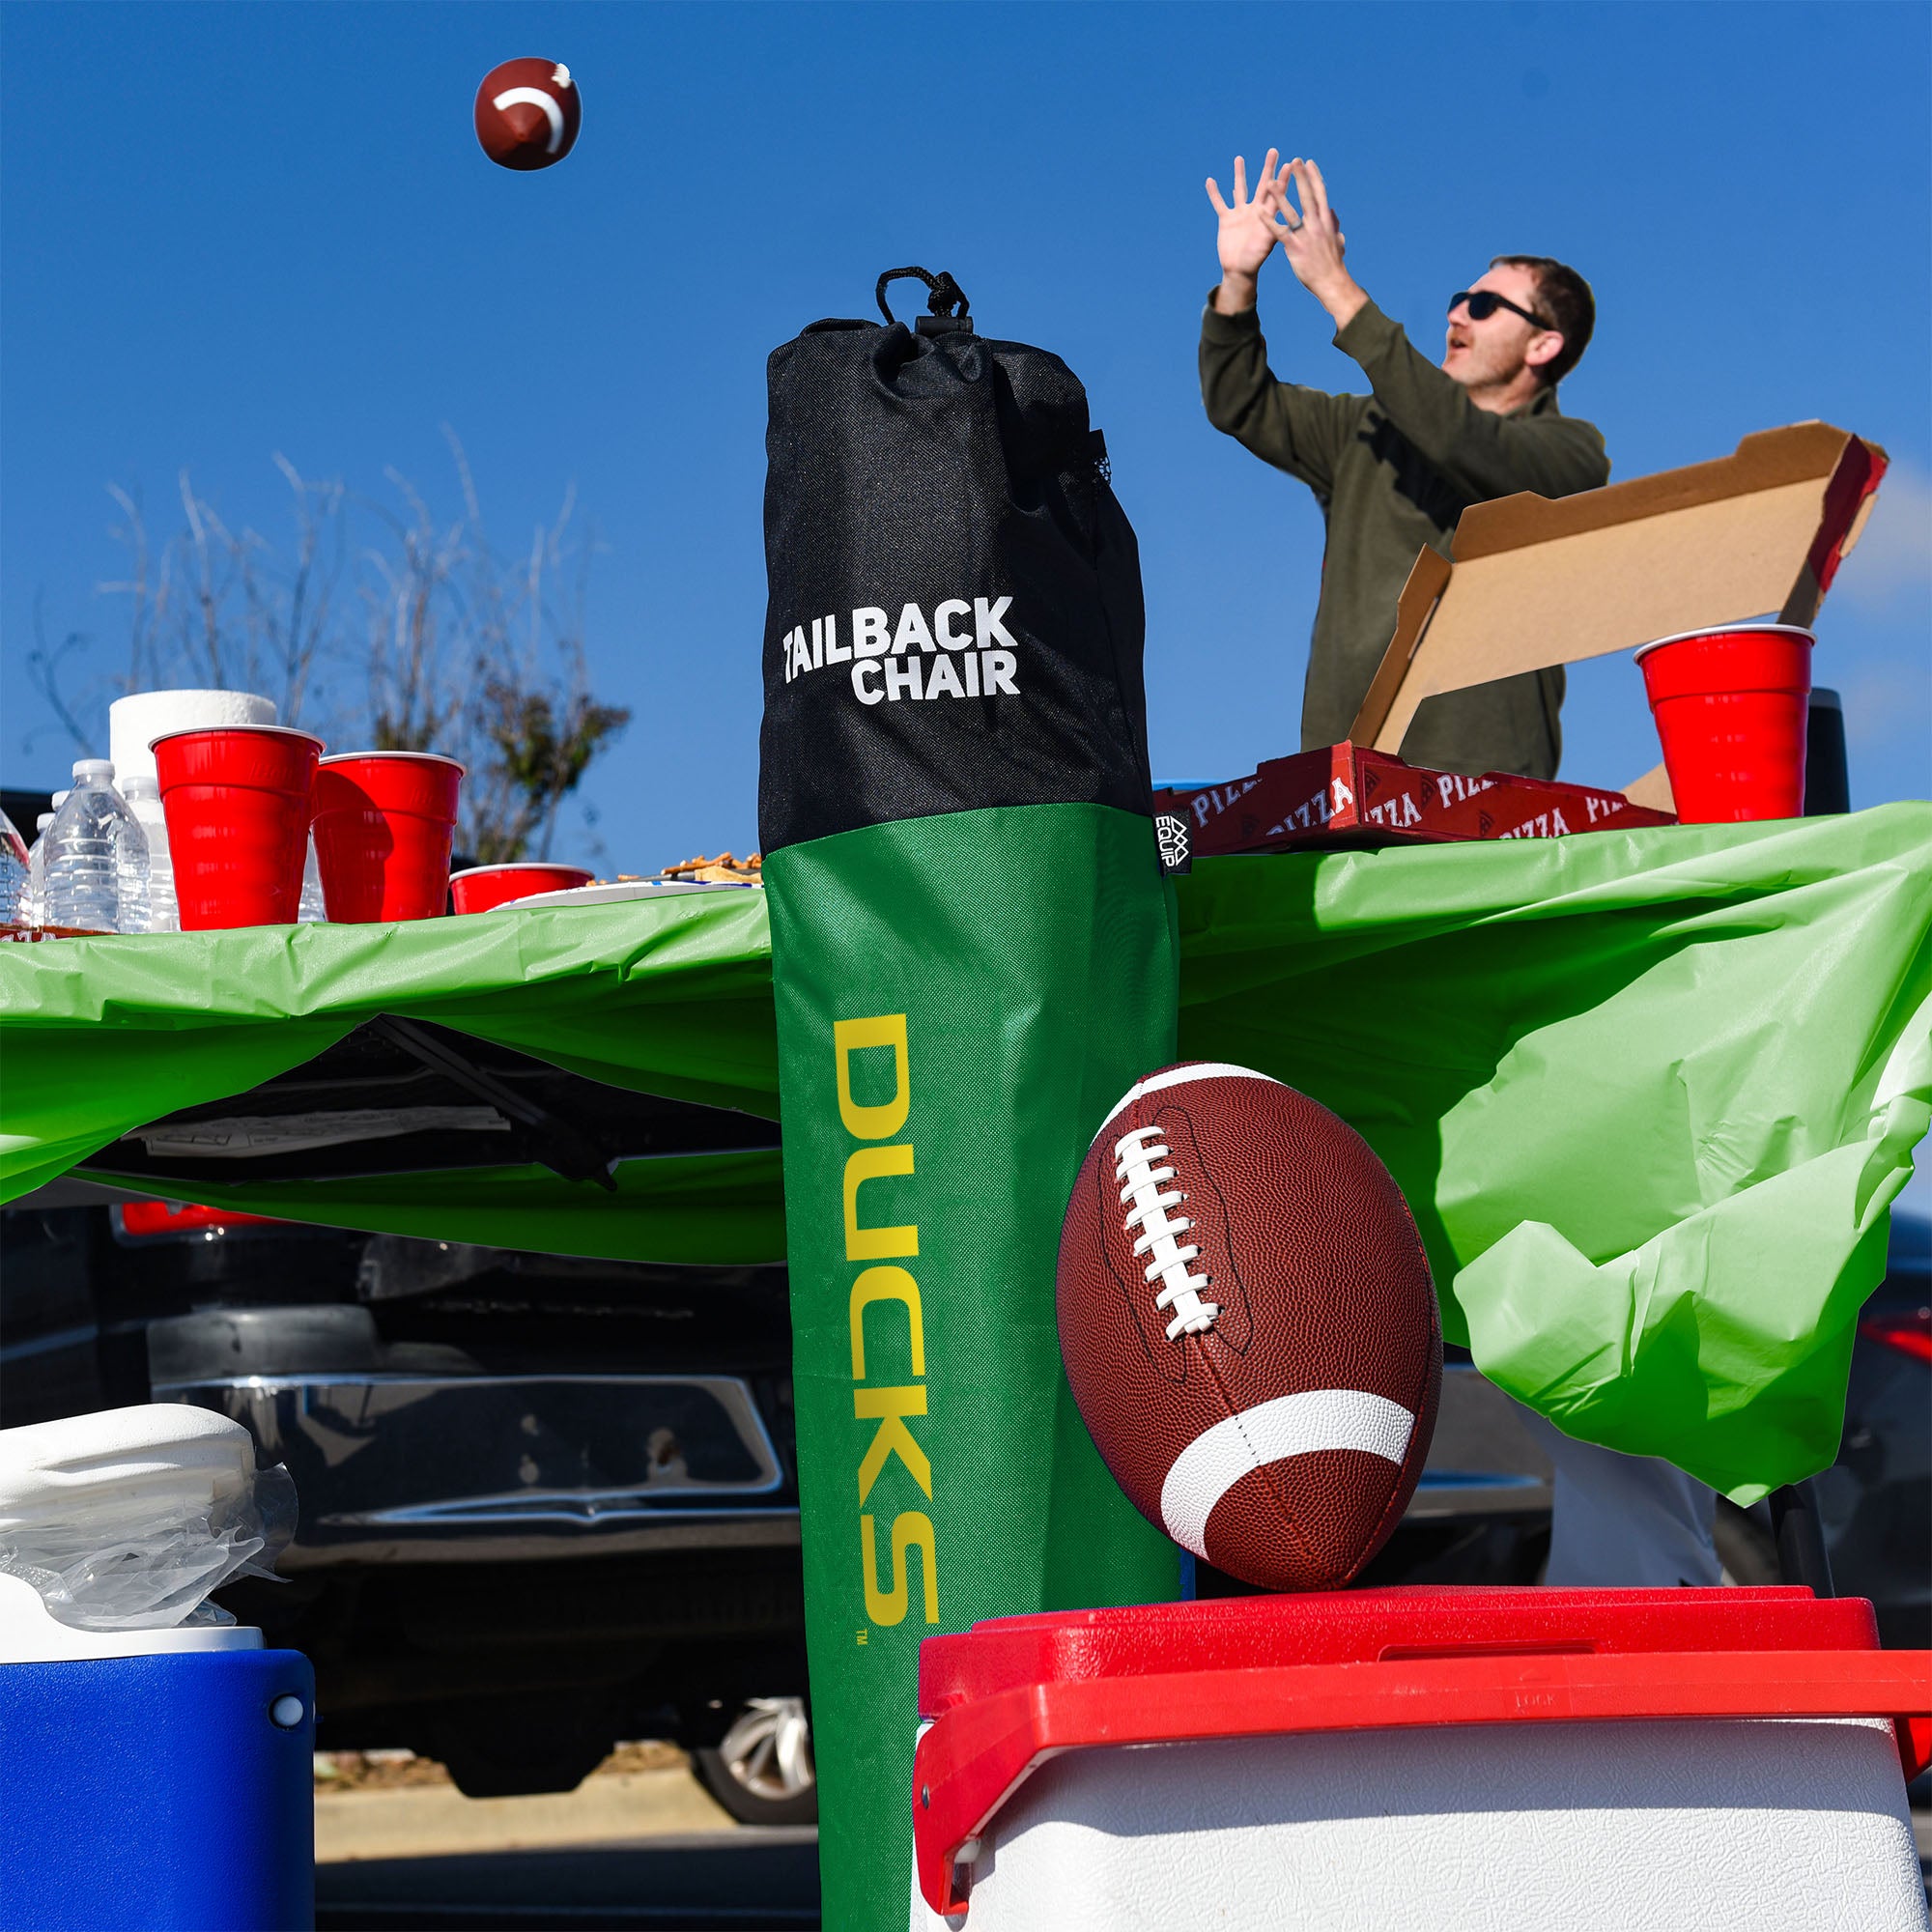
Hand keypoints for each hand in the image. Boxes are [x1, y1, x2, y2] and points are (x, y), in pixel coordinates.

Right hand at [1205, 149, 1286, 308]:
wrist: (1239, 270)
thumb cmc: (1256, 260)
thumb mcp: (1268, 244)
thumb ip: (1274, 229)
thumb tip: (1285, 218)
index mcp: (1267, 215)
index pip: (1277, 193)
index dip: (1283, 179)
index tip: (1291, 164)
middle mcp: (1255, 210)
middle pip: (1262, 185)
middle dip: (1268, 168)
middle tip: (1274, 151)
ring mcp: (1240, 213)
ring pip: (1240, 189)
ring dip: (1240, 174)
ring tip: (1239, 158)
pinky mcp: (1226, 219)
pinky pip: (1219, 203)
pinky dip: (1214, 193)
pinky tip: (1210, 181)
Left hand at [1259, 158, 1364, 325]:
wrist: (1332, 283)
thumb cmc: (1333, 265)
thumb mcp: (1337, 241)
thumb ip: (1334, 225)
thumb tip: (1333, 213)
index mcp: (1327, 221)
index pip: (1320, 194)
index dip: (1314, 177)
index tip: (1309, 163)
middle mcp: (1317, 224)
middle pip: (1307, 196)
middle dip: (1300, 177)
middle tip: (1294, 160)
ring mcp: (1306, 235)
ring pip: (1290, 210)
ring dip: (1279, 195)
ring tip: (1269, 181)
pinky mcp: (1295, 247)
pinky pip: (1279, 232)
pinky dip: (1268, 221)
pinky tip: (1258, 212)